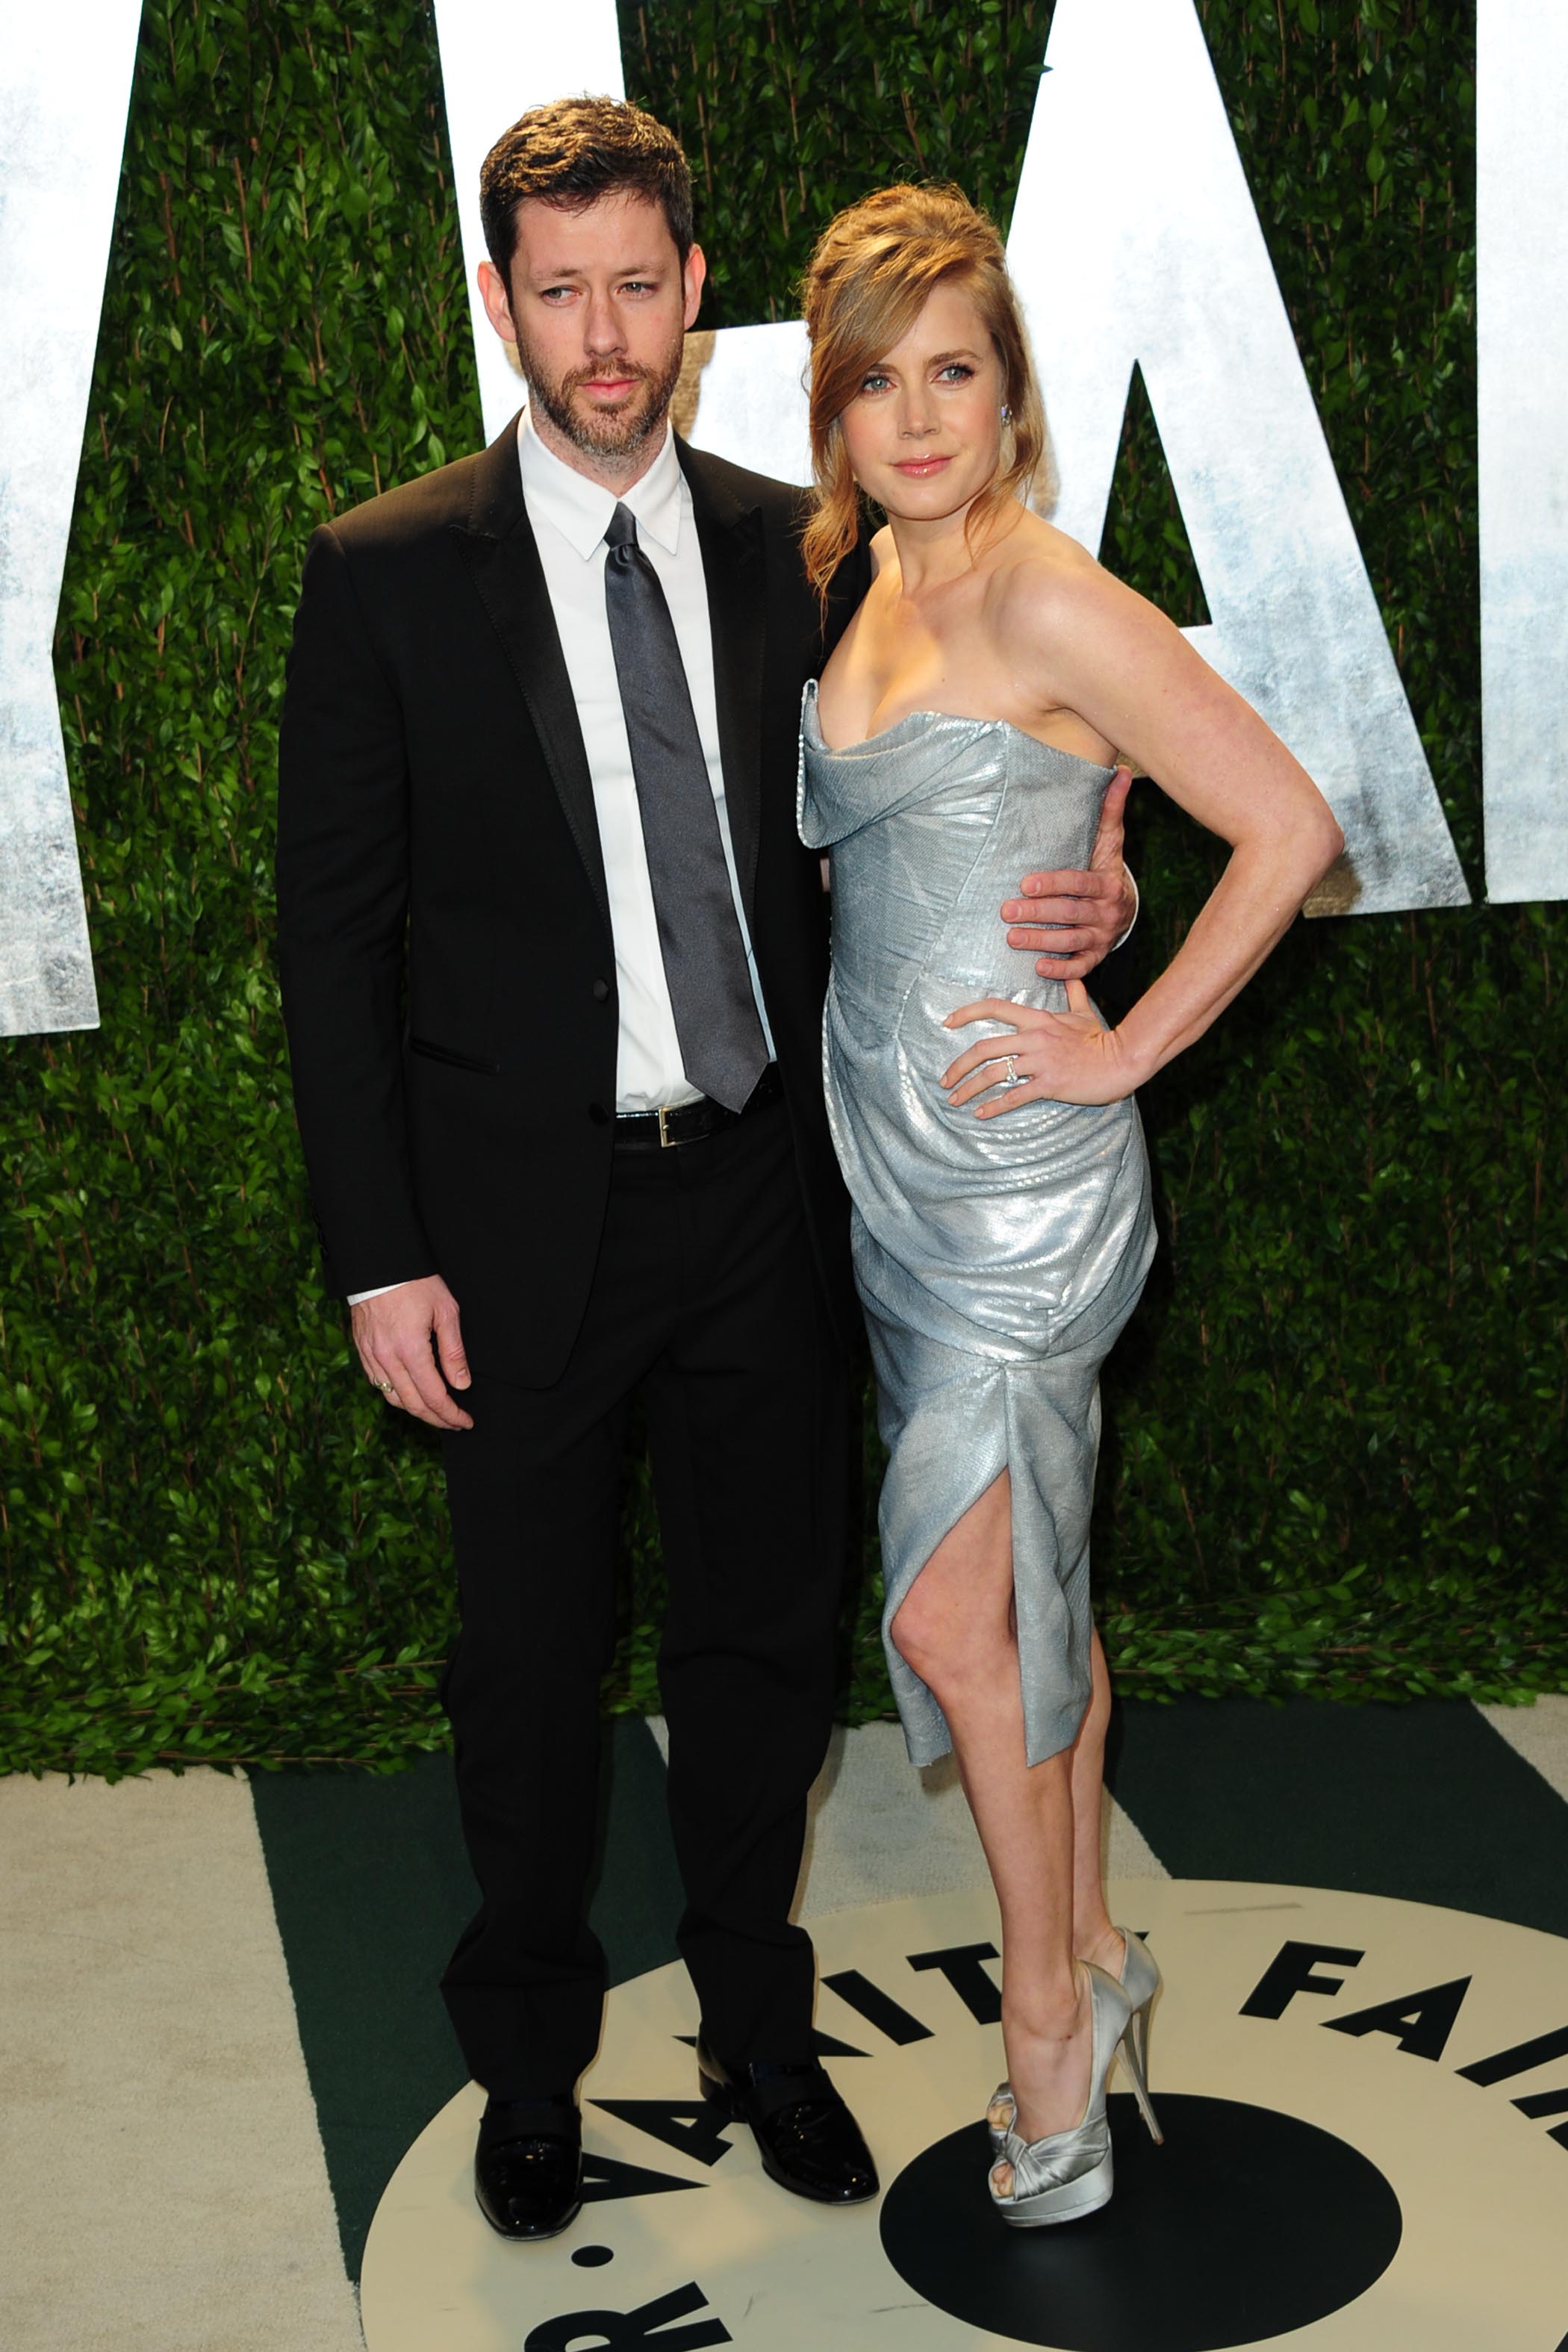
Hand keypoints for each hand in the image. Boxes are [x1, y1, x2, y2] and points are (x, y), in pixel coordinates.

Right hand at [351, 1274, 473, 1429]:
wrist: (378, 1264)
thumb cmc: (415, 1282)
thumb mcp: (446, 1311)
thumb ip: (453, 1352)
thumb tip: (461, 1385)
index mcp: (410, 1350)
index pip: (433, 1396)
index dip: (451, 1414)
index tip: (465, 1421)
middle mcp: (387, 1359)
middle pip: (413, 1405)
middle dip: (437, 1419)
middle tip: (455, 1423)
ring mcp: (371, 1356)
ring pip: (393, 1399)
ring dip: (416, 1411)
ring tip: (436, 1412)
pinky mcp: (362, 1351)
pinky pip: (378, 1384)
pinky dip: (396, 1395)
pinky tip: (411, 1394)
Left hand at [941, 986, 1142, 1112]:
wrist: (1122, 1060)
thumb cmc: (1102, 1039)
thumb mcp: (1085, 1013)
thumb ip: (1074, 995)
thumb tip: (1073, 978)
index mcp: (1038, 1019)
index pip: (994, 1007)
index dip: (966, 1013)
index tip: (947, 1022)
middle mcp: (1034, 1037)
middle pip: (984, 1048)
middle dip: (959, 1066)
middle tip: (945, 1080)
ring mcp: (1041, 1061)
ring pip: (995, 1073)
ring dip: (970, 1088)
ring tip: (955, 1100)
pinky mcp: (1050, 1083)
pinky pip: (1015, 1096)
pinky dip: (994, 1106)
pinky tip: (980, 1114)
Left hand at [1000, 767, 1133, 978]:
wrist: (1125, 908)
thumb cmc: (1106, 869)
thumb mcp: (1111, 841)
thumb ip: (1110, 809)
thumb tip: (1123, 771)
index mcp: (1107, 883)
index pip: (1079, 883)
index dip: (1053, 883)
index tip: (1025, 883)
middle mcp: (1106, 912)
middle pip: (1070, 913)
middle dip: (1038, 913)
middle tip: (1007, 911)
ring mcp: (1101, 938)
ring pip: (1070, 941)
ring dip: (1041, 940)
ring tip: (1011, 938)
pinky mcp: (1095, 958)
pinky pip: (1080, 968)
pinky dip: (1061, 970)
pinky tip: (1038, 968)